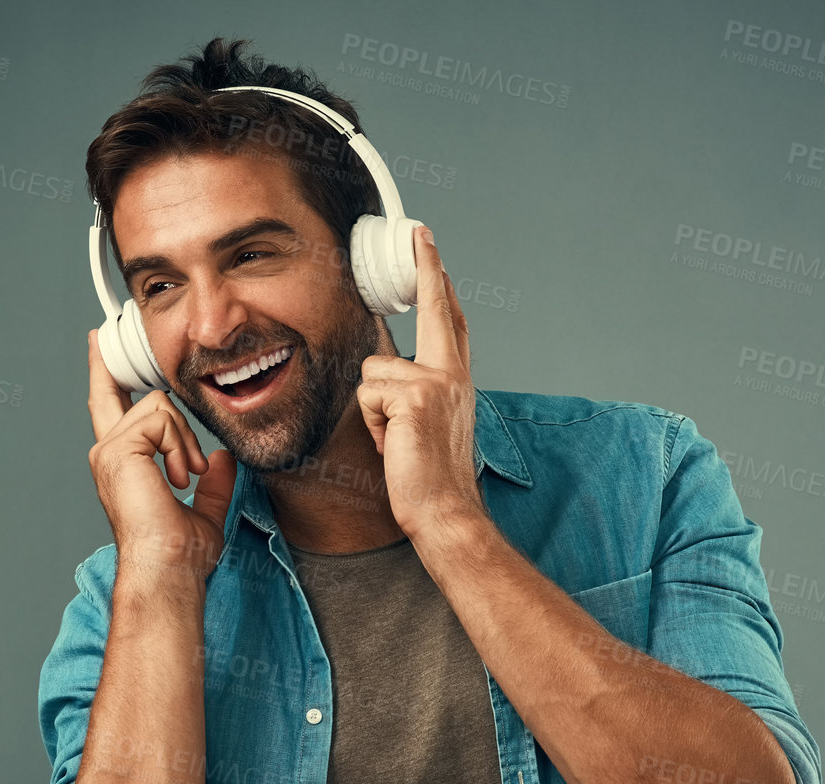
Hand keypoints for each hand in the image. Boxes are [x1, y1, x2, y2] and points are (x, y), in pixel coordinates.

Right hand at [86, 330, 237, 584]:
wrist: (169, 569)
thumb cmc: (181, 553)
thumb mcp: (204, 510)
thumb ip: (213, 483)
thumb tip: (222, 460)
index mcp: (122, 464)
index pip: (110, 407)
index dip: (105, 373)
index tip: (99, 341)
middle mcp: (107, 452)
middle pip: (127, 394)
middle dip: (146, 398)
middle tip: (160, 432)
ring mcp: (109, 450)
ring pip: (159, 405)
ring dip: (185, 440)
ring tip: (185, 477)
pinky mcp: (119, 449)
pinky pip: (162, 418)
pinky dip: (181, 445)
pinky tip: (179, 475)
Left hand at [355, 227, 487, 545]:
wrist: (445, 509)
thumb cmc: (428, 476)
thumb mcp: (426, 426)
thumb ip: (414, 393)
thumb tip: (381, 378)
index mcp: (456, 379)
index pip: (449, 321)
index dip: (438, 284)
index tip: (429, 249)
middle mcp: (452, 374)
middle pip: (435, 309)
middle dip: (427, 267)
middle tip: (419, 232)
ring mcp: (437, 382)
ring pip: (374, 371)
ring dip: (373, 409)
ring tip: (394, 439)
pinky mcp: (416, 396)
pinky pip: (368, 394)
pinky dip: (372, 424)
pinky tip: (392, 444)